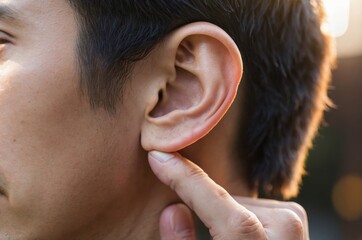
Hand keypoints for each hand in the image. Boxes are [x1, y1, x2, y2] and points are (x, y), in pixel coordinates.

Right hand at [148, 151, 308, 239]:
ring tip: (224, 236)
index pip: (217, 202)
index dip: (184, 177)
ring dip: (225, 214)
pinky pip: (257, 205)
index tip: (159, 157)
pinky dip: (242, 213)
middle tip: (187, 214)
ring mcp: (295, 226)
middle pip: (227, 203)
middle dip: (203, 204)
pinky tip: (241, 232)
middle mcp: (284, 234)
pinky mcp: (297, 221)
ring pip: (241, 203)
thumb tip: (172, 210)